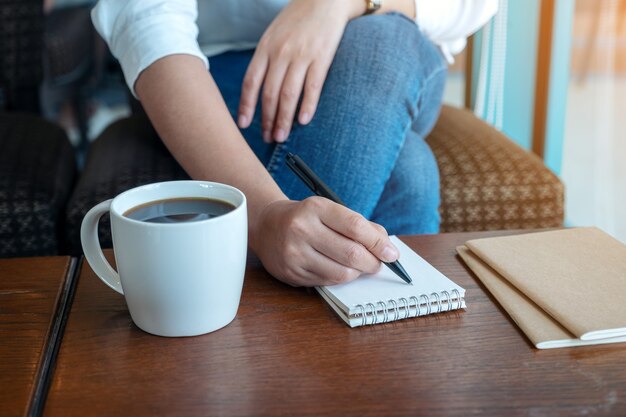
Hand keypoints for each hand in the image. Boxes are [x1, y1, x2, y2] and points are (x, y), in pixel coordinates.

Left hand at [237, 0, 363, 142]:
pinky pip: (313, 87)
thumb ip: (266, 58)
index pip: (251, 81)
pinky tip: (304, 121)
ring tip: (281, 136)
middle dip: (266, 119)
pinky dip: (307, 106)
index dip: (246, 105)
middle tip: (267, 138)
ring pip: (288, 94)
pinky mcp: (322, 57)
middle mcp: (281, 52)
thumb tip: (258, 87)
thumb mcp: (274, 33)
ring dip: (284, 119)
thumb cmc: (298, 19)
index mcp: (266, 47)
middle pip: (269, 93)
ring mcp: (302, 55)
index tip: (243, 125)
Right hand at [251, 197, 399, 286]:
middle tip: (379, 264)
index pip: (355, 226)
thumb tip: (387, 247)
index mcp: (315, 208)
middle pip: (351, 253)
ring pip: (341, 273)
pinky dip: (341, 278)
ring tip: (360, 267)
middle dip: (373, 262)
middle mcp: (302, 229)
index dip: (378, 242)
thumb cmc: (306, 218)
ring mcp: (294, 253)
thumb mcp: (329, 210)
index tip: (392, 253)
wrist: (267, 226)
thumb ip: (359, 225)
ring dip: (358, 273)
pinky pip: (327, 282)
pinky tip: (340, 270)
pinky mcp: (292, 273)